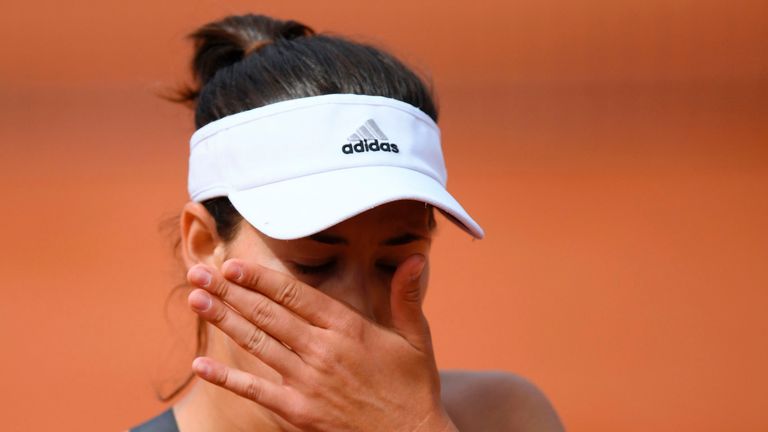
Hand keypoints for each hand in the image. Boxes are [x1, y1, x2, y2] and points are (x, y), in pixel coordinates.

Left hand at [185, 254, 457, 431]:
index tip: (232, 264)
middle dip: (229, 291)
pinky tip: (200, 365)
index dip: (260, 278)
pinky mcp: (299, 412)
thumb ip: (407, 297)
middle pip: (267, 314)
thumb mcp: (417, 338)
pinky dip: (227, 379)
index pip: (295, 295)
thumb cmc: (413, 388)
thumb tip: (418, 258)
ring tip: (196, 300)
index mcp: (348, 328)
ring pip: (257, 344)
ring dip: (224, 320)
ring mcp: (308, 382)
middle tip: (199, 273)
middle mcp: (322, 351)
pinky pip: (256, 391)